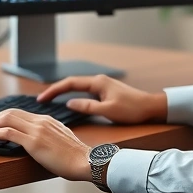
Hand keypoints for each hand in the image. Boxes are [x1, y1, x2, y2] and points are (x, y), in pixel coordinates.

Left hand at [0, 109, 91, 180]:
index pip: (17, 113)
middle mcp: (40, 121)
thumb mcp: (60, 140)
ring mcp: (37, 129)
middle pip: (8, 113)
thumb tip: (36, 141)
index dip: (0, 118)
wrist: (85, 161)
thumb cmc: (75, 157)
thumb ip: (48, 135)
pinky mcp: (34, 141)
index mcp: (46, 120)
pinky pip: (7, 133)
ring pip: (5, 120)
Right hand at [37, 74, 167, 124]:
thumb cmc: (132, 109)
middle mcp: (98, 81)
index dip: (54, 90)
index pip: (70, 83)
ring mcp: (102, 86)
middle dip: (56, 90)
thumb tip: (69, 103)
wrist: (151, 107)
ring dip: (64, 92)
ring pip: (78, 87)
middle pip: (72, 83)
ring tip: (50, 100)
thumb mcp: (108, 111)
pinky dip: (74, 95)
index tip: (42, 98)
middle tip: (41, 99)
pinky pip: (85, 92)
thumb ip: (87, 107)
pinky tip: (70, 102)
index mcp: (97, 83)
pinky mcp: (106, 92)